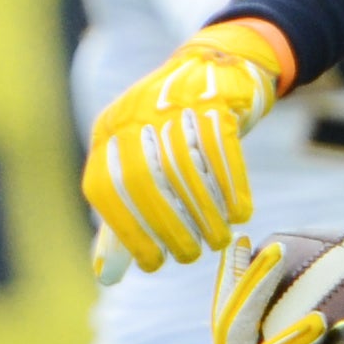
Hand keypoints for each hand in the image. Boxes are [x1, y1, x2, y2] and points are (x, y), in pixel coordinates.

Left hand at [81, 20, 295, 274]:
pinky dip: (231, 186)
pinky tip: (240, 214)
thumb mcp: (139, 164)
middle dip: (167, 226)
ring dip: (203, 212)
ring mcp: (174, 102)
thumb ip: (121, 215)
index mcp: (109, 131)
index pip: (105, 188)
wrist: (216, 68)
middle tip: (188, 256)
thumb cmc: (173, 133)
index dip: (127, 231)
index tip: (152, 264)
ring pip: (185, 167)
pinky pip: (222, 149)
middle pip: (144, 179)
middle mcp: (134, 113)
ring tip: (217, 241)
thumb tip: (104, 275)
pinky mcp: (214, 98)